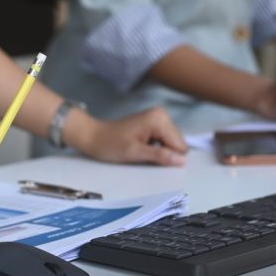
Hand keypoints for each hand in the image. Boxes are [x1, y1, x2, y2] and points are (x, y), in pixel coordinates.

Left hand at [70, 107, 187, 165]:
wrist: (93, 136)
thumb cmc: (110, 144)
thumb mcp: (135, 153)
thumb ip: (160, 156)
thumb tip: (182, 161)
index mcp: (159, 119)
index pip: (180, 146)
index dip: (168, 157)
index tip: (150, 158)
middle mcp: (161, 115)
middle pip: (177, 144)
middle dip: (164, 153)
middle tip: (143, 153)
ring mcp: (158, 118)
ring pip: (171, 143)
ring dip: (159, 151)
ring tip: (140, 150)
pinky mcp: (153, 123)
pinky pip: (164, 141)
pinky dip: (155, 147)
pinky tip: (141, 147)